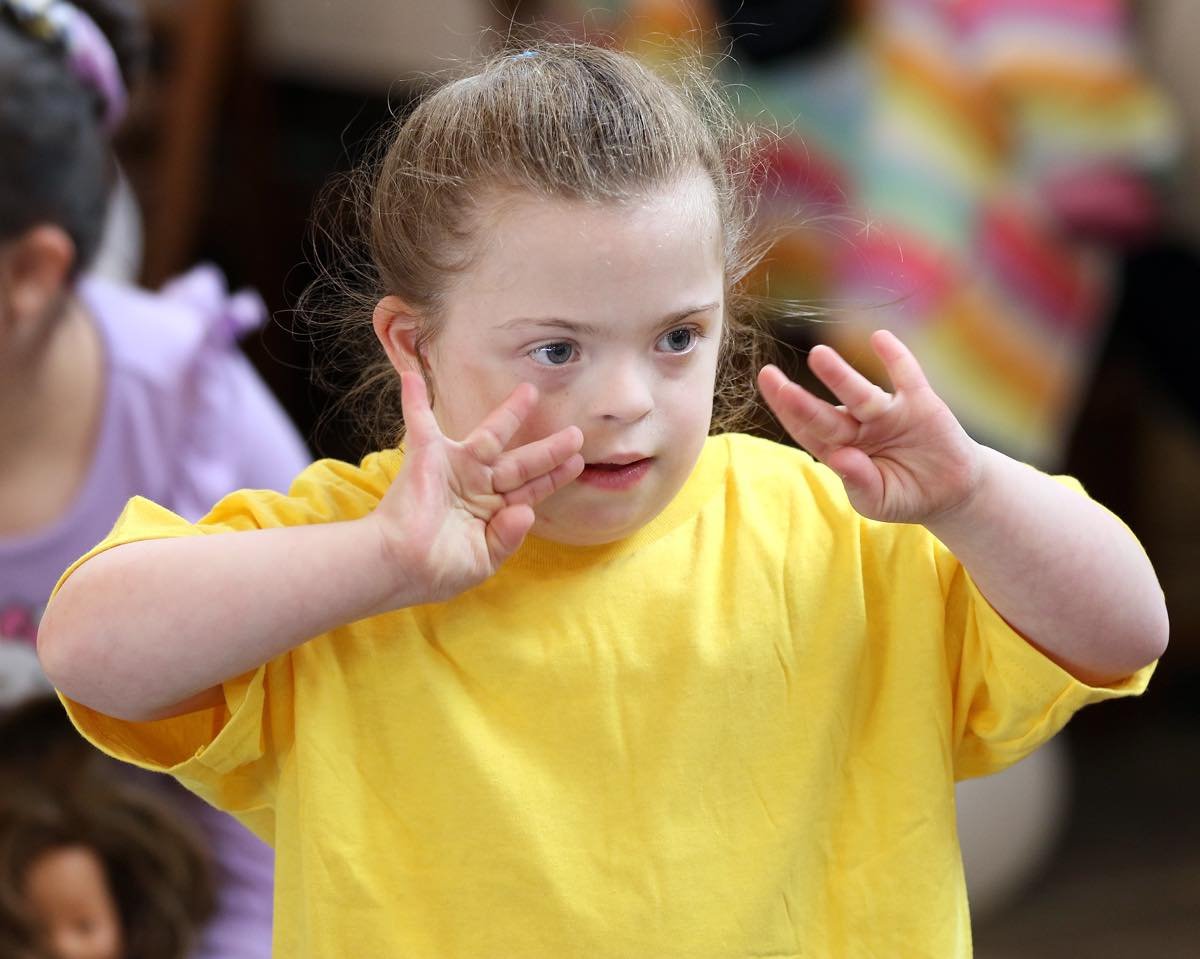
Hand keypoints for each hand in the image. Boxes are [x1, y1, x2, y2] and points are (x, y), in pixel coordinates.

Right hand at [372, 372, 583, 604]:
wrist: (399, 567)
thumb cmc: (437, 570)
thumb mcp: (482, 561)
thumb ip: (508, 538)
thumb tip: (527, 512)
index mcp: (491, 512)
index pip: (530, 490)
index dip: (553, 477)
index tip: (577, 462)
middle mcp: (477, 486)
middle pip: (521, 462)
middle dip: (549, 448)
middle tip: (576, 433)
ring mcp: (455, 469)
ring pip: (492, 435)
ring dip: (511, 412)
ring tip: (530, 391)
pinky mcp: (428, 456)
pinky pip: (421, 421)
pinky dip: (415, 400)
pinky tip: (413, 377)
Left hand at [758, 330, 982, 524]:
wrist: (952, 490)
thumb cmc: (905, 495)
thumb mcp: (878, 500)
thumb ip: (858, 482)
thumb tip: (841, 458)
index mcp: (840, 451)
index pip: (806, 431)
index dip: (787, 413)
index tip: (768, 389)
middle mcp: (857, 427)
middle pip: (825, 414)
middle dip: (799, 399)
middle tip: (772, 377)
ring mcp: (886, 413)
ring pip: (860, 393)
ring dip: (839, 376)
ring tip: (818, 355)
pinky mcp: (920, 403)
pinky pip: (906, 376)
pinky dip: (895, 358)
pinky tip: (880, 339)